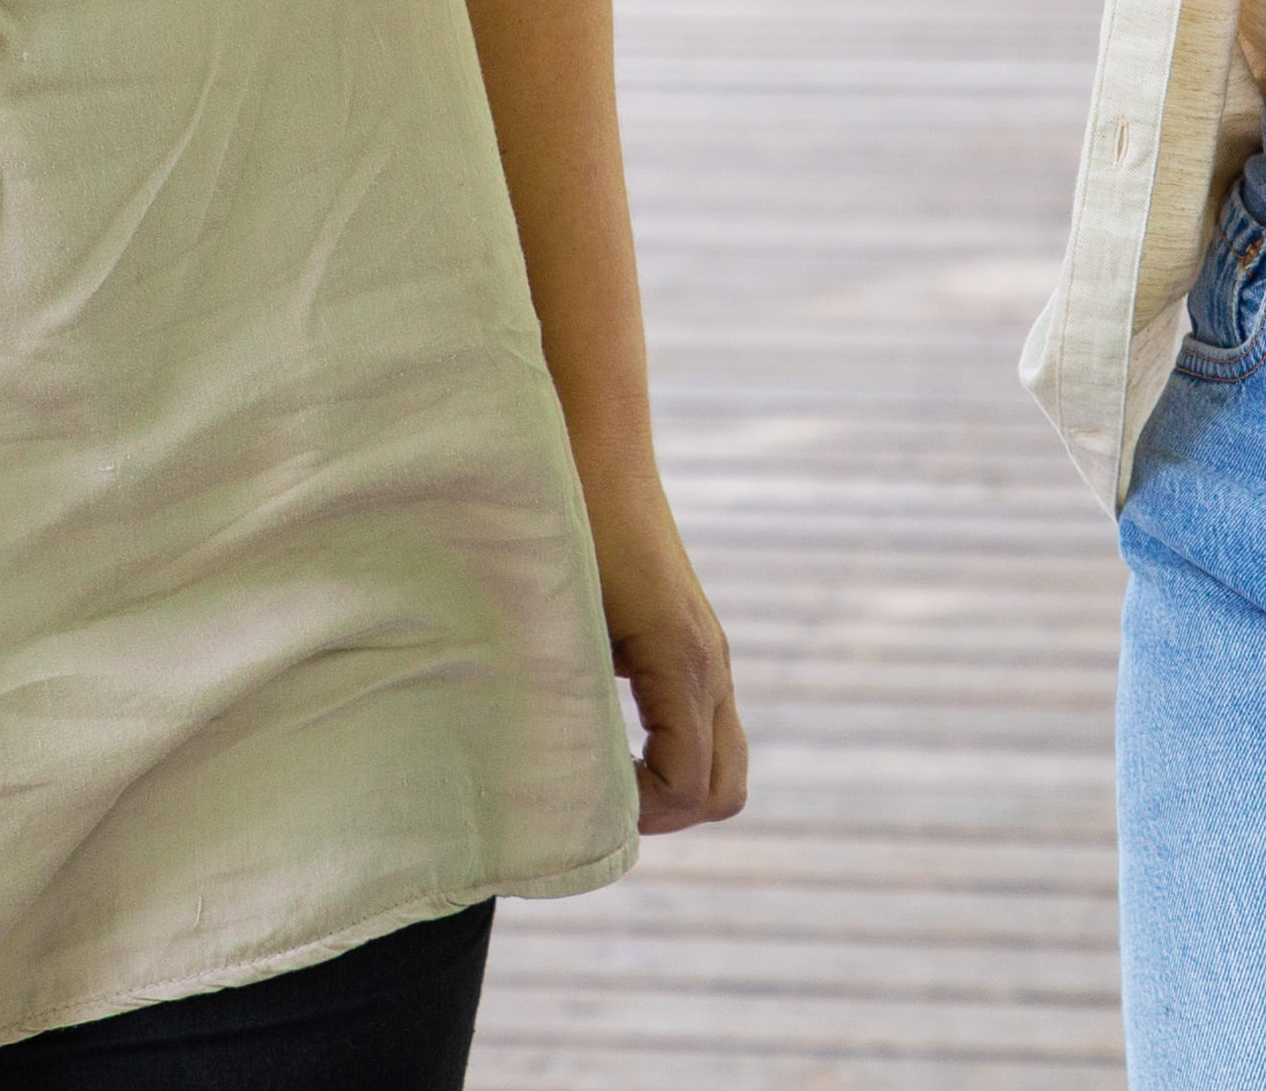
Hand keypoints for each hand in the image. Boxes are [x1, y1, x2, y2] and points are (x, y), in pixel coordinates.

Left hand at [590, 475, 749, 835]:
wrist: (597, 450)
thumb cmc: (567, 526)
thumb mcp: (558, 619)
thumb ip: (560, 696)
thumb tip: (540, 782)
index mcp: (680, 662)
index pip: (689, 786)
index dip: (639, 815)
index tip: (580, 798)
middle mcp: (710, 664)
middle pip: (725, 791)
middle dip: (666, 815)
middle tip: (598, 802)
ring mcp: (710, 654)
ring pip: (725, 763)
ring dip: (673, 786)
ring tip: (601, 775)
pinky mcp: (695, 645)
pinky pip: (708, 728)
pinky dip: (672, 754)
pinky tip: (610, 737)